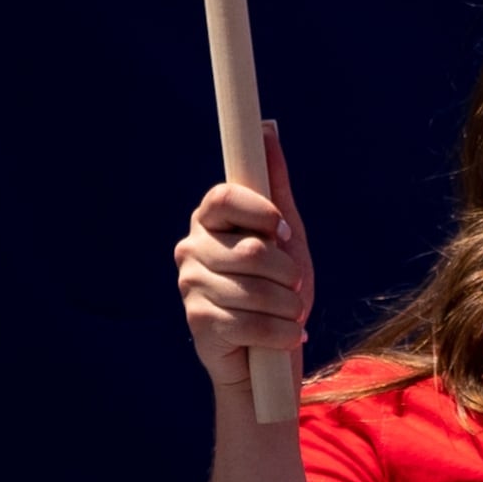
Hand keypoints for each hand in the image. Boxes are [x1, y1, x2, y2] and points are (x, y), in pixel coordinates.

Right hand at [175, 121, 310, 398]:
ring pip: (255, 290)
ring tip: (291, 314)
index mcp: (210, 219)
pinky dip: (281, 333)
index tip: (283, 232)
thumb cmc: (279, 286)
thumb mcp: (286, 233)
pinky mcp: (197, 322)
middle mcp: (191, 248)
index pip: (225, 196)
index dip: (261, 213)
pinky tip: (285, 336)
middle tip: (292, 287)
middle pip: (251, 251)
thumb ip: (274, 185)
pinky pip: (250, 322)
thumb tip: (266, 129)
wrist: (271, 352)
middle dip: (287, 274)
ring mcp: (189, 285)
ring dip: (288, 307)